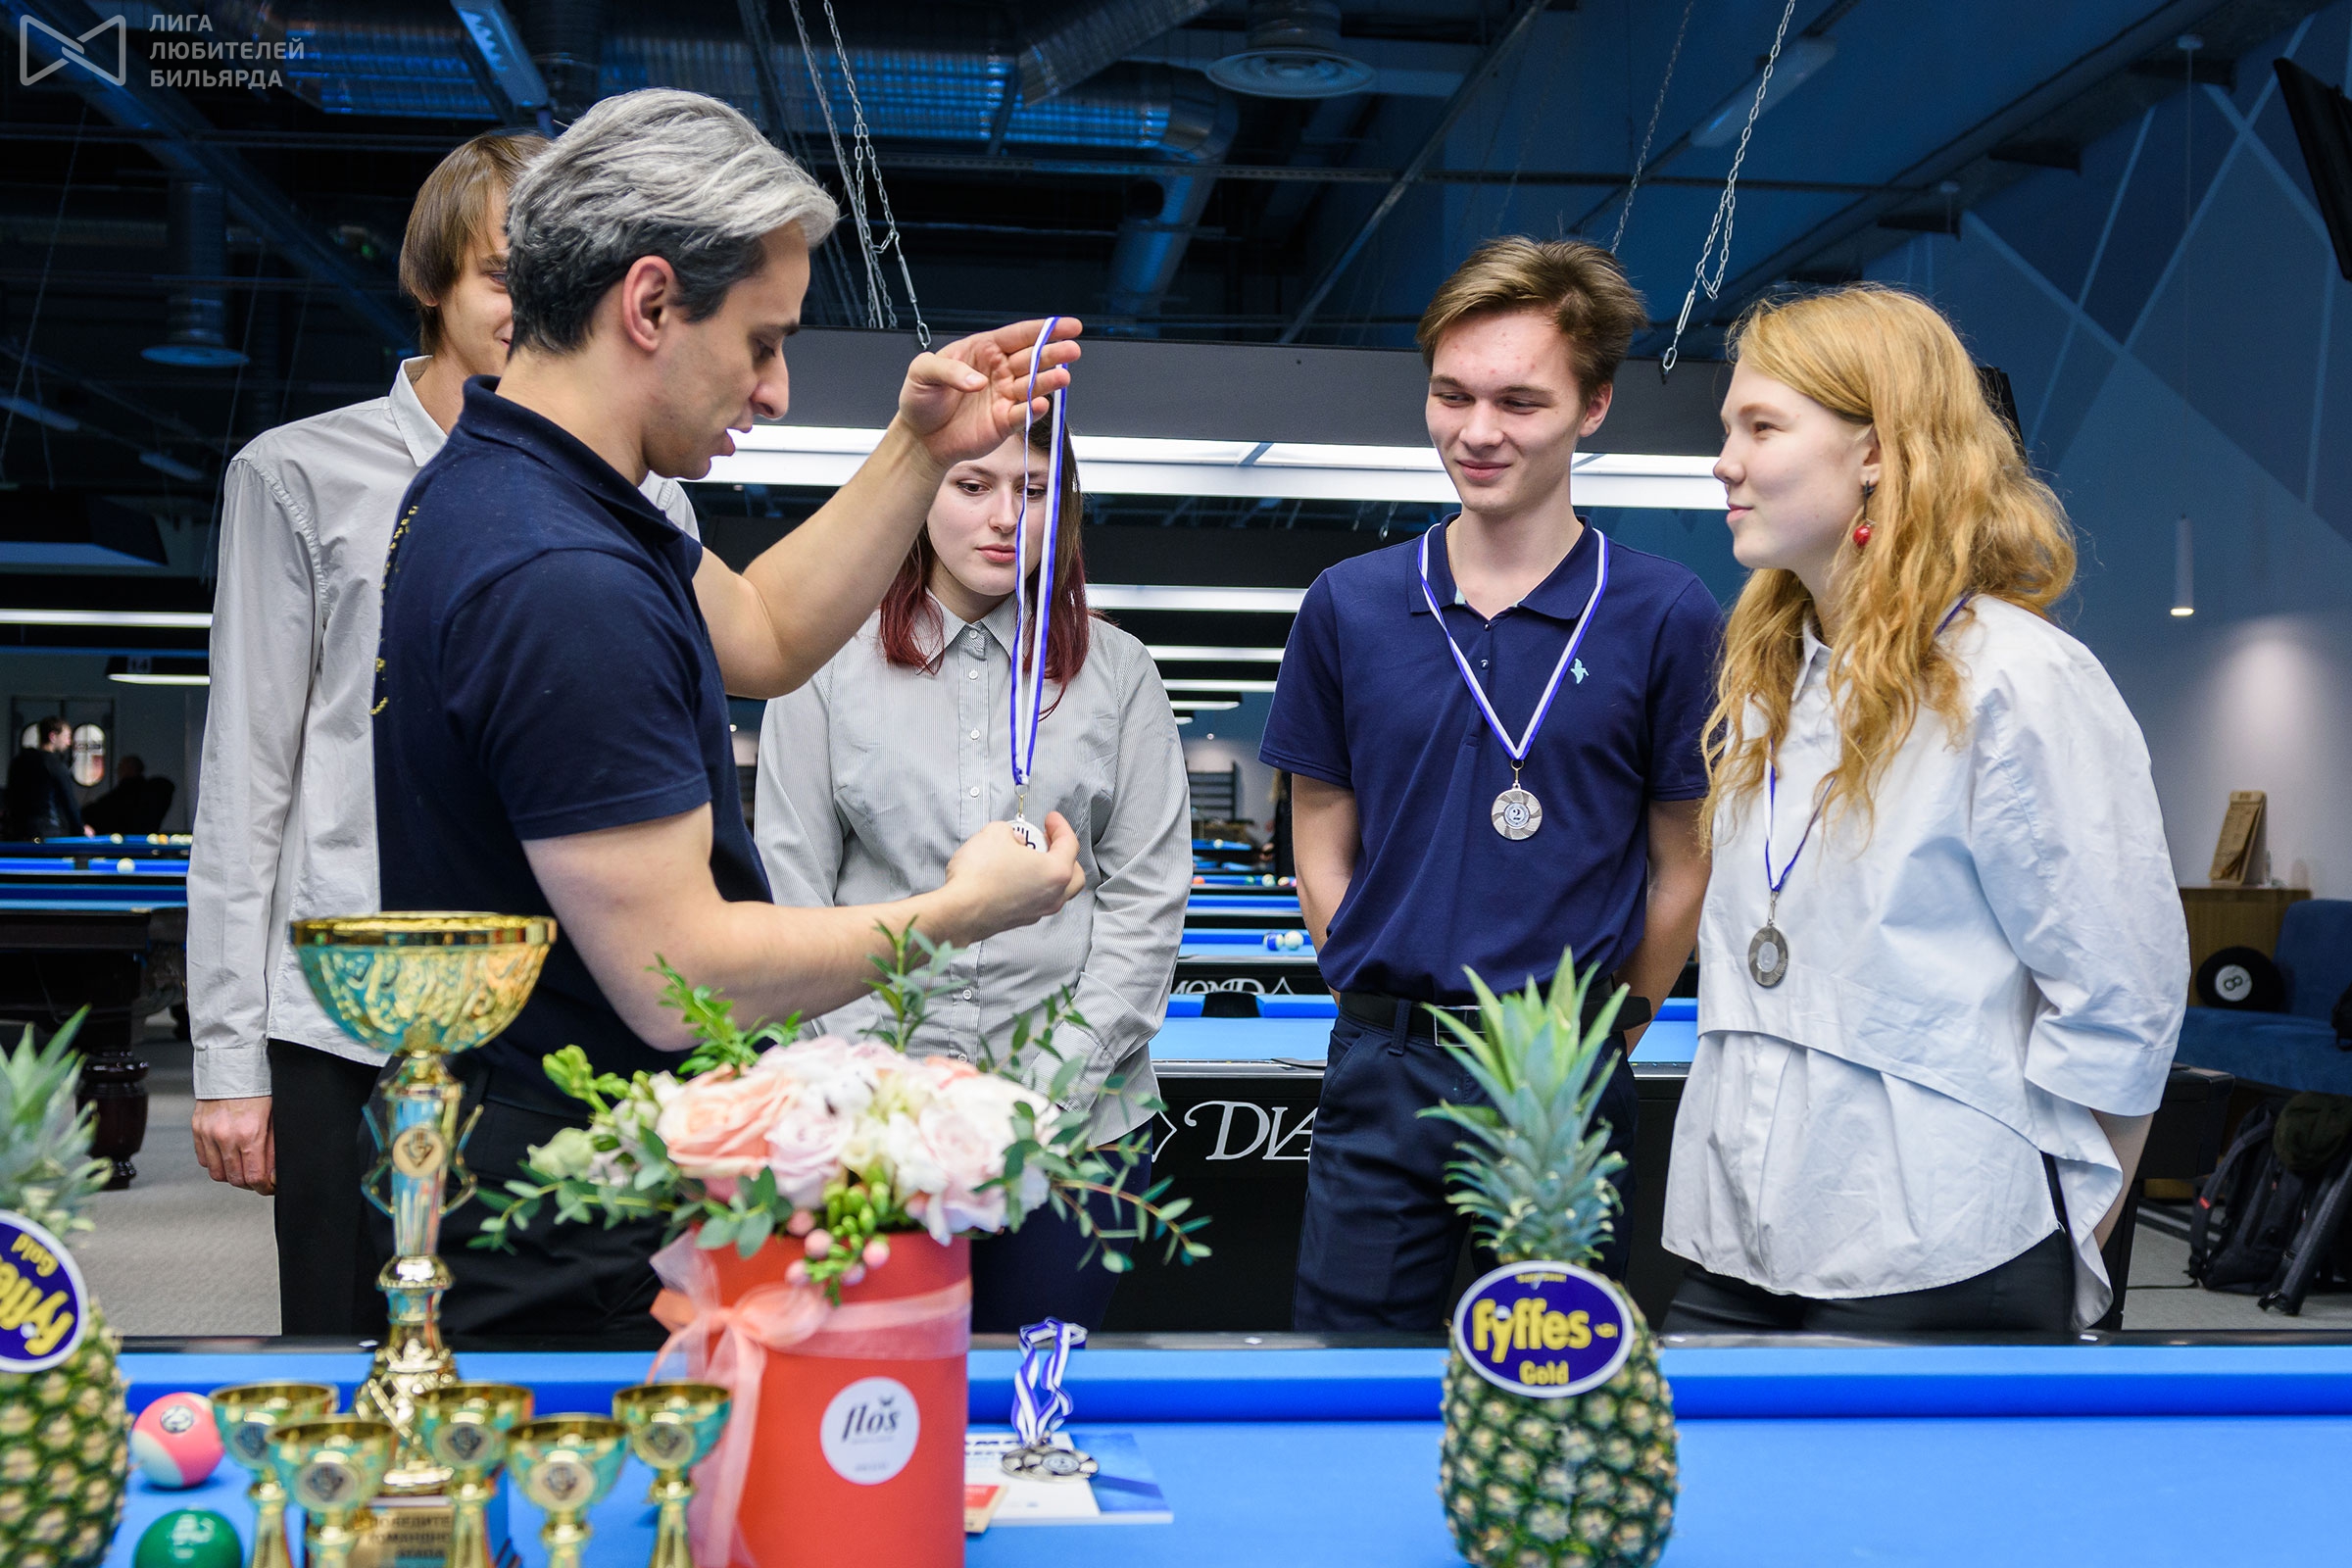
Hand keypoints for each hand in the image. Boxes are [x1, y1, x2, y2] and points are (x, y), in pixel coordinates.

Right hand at [192, 1095, 274, 1193]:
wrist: (234, 1066)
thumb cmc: (258, 1088)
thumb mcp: (274, 1118)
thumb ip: (273, 1148)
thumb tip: (273, 1174)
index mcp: (250, 1133)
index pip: (254, 1177)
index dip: (264, 1187)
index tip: (268, 1187)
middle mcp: (226, 1136)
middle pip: (235, 1179)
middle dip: (249, 1183)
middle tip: (258, 1178)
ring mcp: (208, 1134)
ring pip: (217, 1173)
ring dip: (231, 1175)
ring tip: (243, 1167)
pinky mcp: (197, 1130)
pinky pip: (204, 1160)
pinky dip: (216, 1162)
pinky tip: (228, 1155)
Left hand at [893, 319, 1082, 470]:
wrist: (920, 438)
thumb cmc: (920, 400)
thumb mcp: (922, 372)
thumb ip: (948, 370)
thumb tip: (978, 381)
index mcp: (983, 350)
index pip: (1018, 335)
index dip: (1044, 330)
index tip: (1068, 325)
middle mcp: (999, 371)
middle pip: (1032, 358)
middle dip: (1053, 354)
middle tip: (1072, 350)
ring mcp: (1004, 397)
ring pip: (1033, 386)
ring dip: (1049, 382)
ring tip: (1063, 378)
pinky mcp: (1005, 423)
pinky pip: (1024, 415)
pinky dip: (1034, 410)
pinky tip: (1042, 404)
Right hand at [937, 812, 1085, 941]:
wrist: (959, 911)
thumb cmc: (979, 877)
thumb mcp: (995, 833)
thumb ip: (1013, 832)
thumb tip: (1014, 840)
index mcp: (1056, 872)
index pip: (1070, 844)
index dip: (1060, 825)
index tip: (1051, 818)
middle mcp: (1053, 896)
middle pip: (1073, 873)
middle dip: (1063, 853)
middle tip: (1045, 839)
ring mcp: (1038, 911)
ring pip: (1056, 889)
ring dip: (1047, 871)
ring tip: (1027, 856)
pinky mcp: (1021, 920)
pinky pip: (1036, 899)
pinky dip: (1032, 885)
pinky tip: (1014, 874)